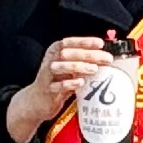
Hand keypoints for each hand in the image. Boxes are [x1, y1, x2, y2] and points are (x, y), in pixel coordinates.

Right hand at [4, 35, 118, 142]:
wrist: (37, 101)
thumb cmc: (57, 81)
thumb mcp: (67, 68)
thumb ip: (81, 60)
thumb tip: (105, 54)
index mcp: (54, 52)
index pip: (68, 42)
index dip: (84, 41)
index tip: (100, 43)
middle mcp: (50, 61)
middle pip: (67, 53)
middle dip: (88, 54)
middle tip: (106, 58)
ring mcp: (47, 76)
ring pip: (60, 67)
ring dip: (79, 66)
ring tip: (94, 69)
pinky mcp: (48, 91)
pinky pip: (57, 86)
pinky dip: (69, 83)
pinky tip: (80, 82)